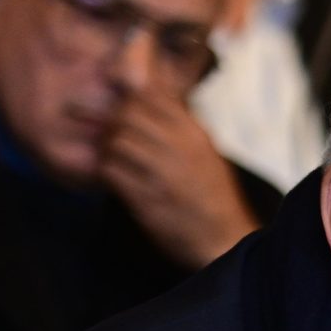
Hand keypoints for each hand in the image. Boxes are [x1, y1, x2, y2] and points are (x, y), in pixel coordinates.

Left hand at [97, 91, 258, 269]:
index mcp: (195, 133)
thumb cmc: (211, 194)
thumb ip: (180, 122)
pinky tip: (115, 180)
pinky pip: (112, 172)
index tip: (121, 111)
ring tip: (112, 160)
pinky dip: (106, 173)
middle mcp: (181, 147)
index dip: (128, 99)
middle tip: (108, 136)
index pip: (151, 94)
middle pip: (128, 114)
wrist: (224, 239)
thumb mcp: (204, 150)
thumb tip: (152, 91)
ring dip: (107, 150)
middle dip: (111, 123)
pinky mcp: (148, 198)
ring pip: (117, 141)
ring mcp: (164, 173)